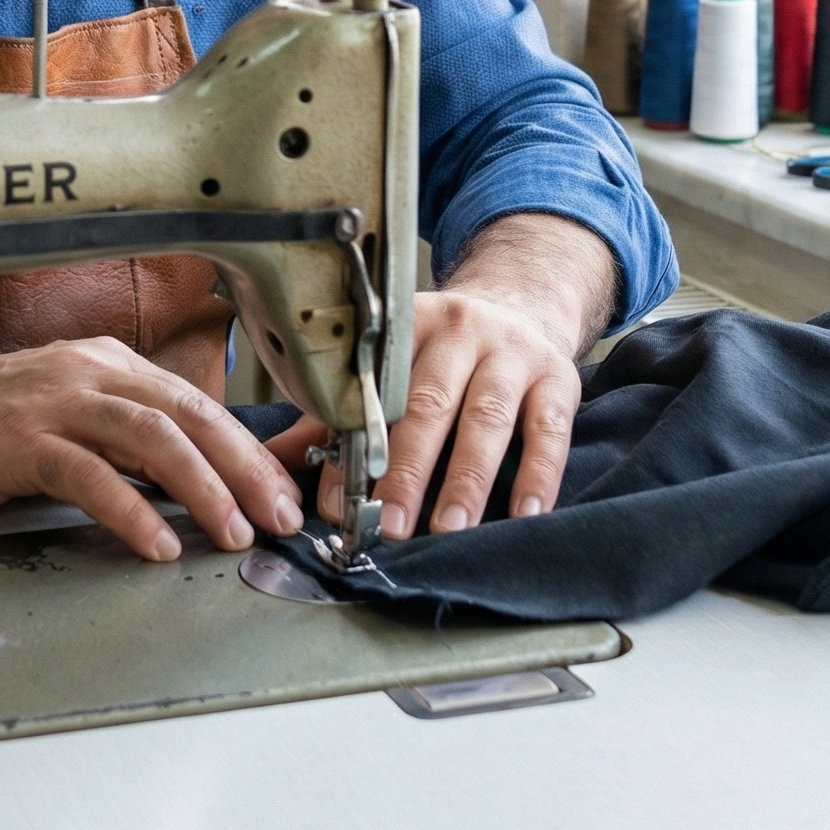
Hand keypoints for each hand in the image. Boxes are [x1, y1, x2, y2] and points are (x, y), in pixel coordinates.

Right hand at [0, 337, 308, 561]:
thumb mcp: (69, 410)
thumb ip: (126, 433)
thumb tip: (196, 475)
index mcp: (108, 363)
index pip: (196, 403)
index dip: (247, 449)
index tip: (282, 493)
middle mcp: (89, 373)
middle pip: (187, 414)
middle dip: (243, 468)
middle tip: (279, 516)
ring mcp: (53, 404)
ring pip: (150, 437)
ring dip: (202, 487)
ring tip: (232, 532)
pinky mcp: (19, 442)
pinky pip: (88, 474)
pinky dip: (131, 509)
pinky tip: (156, 541)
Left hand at [264, 214, 616, 538]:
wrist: (521, 302)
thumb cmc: (443, 350)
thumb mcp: (391, 364)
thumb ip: (333, 414)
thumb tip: (271, 463)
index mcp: (405, 327)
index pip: (374, 391)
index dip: (354, 447)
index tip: (338, 500)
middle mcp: (459, 331)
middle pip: (428, 404)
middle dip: (406, 468)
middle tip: (391, 523)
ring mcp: (512, 352)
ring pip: (487, 419)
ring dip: (466, 478)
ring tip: (449, 527)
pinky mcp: (558, 378)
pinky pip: (549, 430)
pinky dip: (537, 475)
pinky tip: (523, 513)